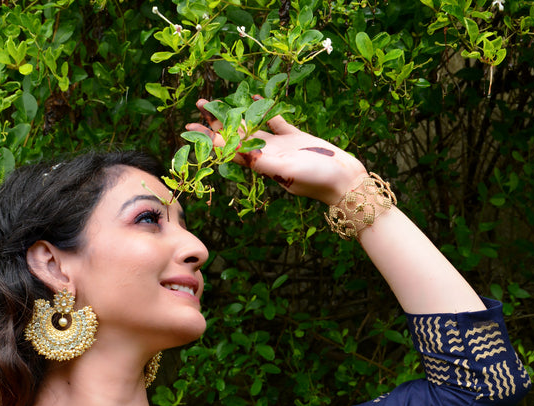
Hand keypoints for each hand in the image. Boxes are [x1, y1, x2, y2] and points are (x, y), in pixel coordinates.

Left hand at [185, 100, 366, 205]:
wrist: (344, 180)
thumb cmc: (315, 178)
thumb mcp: (286, 171)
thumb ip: (262, 161)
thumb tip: (235, 151)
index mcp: (261, 164)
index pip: (228, 148)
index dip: (208, 138)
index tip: (190, 128)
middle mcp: (266, 155)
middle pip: (235, 136)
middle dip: (217, 122)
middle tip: (200, 106)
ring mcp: (280, 146)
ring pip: (253, 127)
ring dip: (237, 114)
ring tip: (220, 102)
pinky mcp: (296, 138)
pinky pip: (276, 121)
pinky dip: (267, 109)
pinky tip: (258, 97)